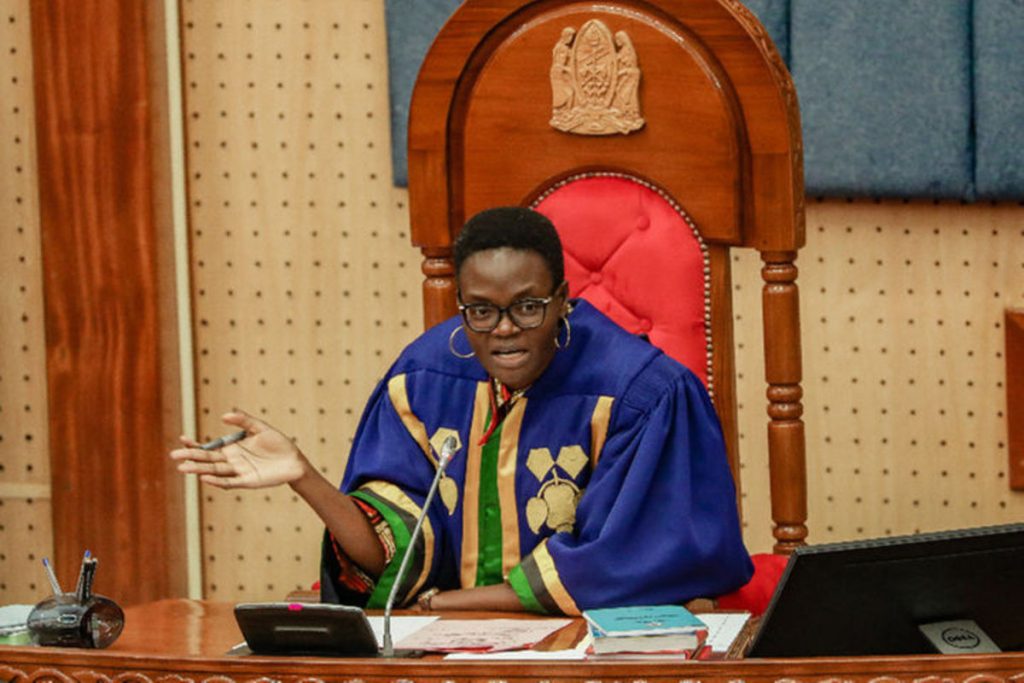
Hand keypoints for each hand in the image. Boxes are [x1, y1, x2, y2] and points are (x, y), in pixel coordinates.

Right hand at [170, 410, 308, 488]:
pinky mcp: (247, 481)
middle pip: (207, 459)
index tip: (182, 439)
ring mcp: (238, 471)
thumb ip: (244, 420)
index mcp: (232, 448)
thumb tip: (224, 415)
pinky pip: (229, 482)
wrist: (294, 460)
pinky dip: (217, 481)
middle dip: (191, 457)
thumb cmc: (278, 444)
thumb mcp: (260, 427)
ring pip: (214, 471)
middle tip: (174, 456)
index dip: (195, 445)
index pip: (209, 447)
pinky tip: (205, 477)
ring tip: (183, 468)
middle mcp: (232, 460)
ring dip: (199, 470)